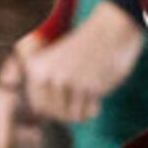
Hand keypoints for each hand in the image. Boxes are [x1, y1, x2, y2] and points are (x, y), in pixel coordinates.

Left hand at [21, 5, 143, 124]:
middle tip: (80, 100)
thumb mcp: (53, 61)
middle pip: (55, 114)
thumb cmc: (84, 48)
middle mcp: (49, 75)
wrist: (110, 31)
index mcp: (36, 67)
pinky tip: (97, 96)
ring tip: (88, 97)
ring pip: (72, 117)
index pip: (39, 107)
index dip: (53, 108)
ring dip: (82, 111)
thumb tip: (38, 116)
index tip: (66, 100)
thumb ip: (43, 84)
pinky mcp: (89, 87)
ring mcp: (69, 81)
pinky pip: (88, 113)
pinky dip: (93, 109)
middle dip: (68, 113)